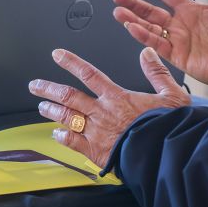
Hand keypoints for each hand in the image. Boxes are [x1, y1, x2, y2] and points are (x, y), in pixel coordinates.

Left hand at [28, 47, 189, 168]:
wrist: (164, 153)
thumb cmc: (169, 126)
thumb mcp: (172, 94)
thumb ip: (157, 73)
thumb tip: (147, 52)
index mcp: (117, 97)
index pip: (89, 74)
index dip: (70, 62)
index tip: (57, 55)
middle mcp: (102, 112)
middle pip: (68, 96)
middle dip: (48, 89)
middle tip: (35, 85)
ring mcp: (96, 132)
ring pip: (66, 117)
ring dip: (51, 111)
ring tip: (41, 107)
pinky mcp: (95, 151)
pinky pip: (72, 142)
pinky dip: (61, 137)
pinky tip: (55, 135)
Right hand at [112, 0, 207, 85]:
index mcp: (194, 10)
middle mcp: (183, 25)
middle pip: (150, 11)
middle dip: (133, 3)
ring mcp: (179, 41)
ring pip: (148, 28)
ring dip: (132, 20)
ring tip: (118, 12)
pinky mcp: (178, 57)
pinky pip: (156, 45)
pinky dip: (143, 36)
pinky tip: (132, 27)